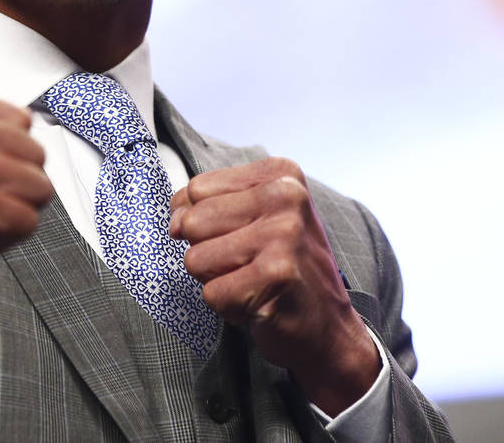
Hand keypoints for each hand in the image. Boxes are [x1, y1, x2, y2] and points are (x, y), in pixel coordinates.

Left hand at [168, 157, 379, 415]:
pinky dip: (228, 308)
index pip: (196, 190)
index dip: (202, 221)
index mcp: (280, 174)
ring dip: (217, 281)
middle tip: (248, 265)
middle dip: (208, 252)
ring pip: (195, 259)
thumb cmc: (283, 267)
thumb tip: (174, 223)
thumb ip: (206, 205)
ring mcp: (283, 234)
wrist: (329, 329)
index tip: (240, 237)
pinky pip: (211, 294)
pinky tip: (260, 304)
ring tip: (254, 283)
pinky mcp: (277, 275)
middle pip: (192, 223)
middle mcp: (286, 196)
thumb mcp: (253, 217)